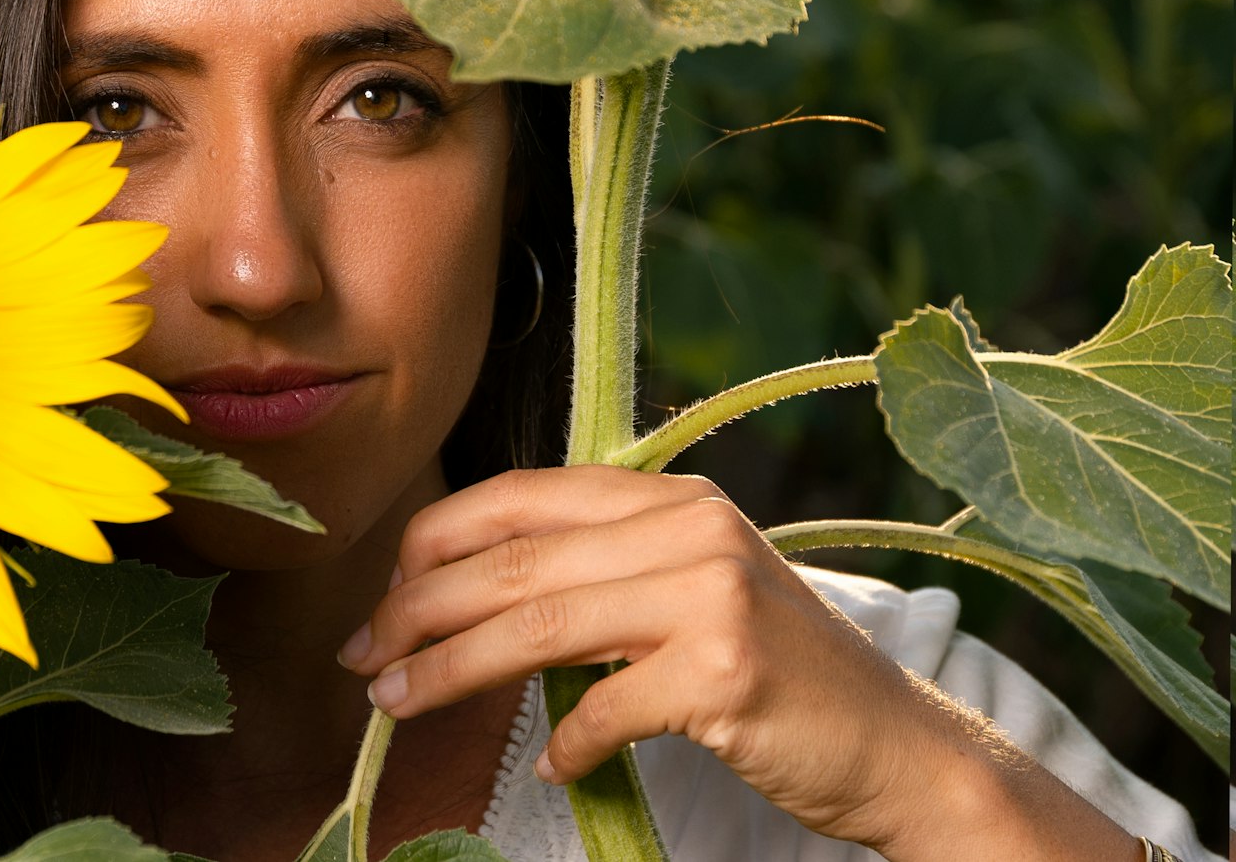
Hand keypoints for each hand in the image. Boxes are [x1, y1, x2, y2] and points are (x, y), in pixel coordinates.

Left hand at [334, 466, 1141, 860]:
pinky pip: (605, 706)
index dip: (433, 546)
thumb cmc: (772, 673)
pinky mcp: (727, 671)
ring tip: (395, 702)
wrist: (897, 745)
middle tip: (362, 658)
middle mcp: (689, 526)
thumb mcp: (683, 591)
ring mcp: (711, 595)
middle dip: (419, 611)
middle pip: (514, 562)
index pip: (517, 497)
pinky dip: (564, 740)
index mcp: (668, 496)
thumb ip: (592, 576)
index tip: (379, 600)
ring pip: (539, 624)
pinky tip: (546, 765)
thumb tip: (455, 601)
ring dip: (452, 670)